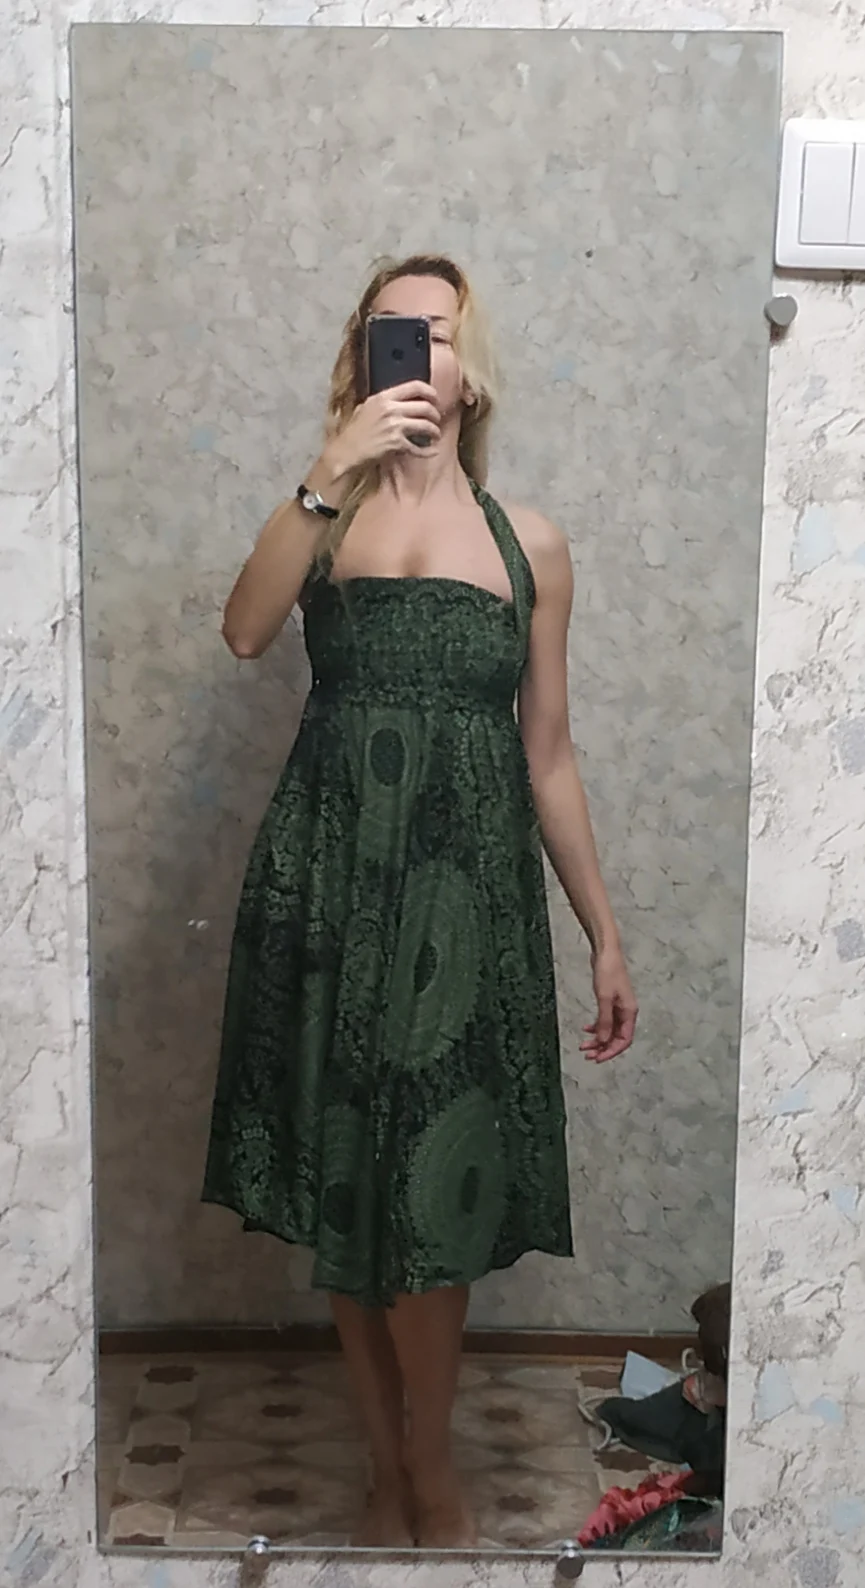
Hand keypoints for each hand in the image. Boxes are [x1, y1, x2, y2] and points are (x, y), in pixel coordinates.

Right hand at [328, 382, 440, 473]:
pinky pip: (419, 447)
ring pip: (426, 426)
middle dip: (435, 414)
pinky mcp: (396, 444)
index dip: (431, 392)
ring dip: (435, 431)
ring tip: (435, 435)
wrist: (346, 451)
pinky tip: (432, 451)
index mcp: (384, 397)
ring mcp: (394, 427)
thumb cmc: (354, 432)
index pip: (415, 386)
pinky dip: (428, 451)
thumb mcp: (366, 407)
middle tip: (436, 420)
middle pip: (425, 407)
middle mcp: (391, 409)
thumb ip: (384, 402)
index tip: (435, 398)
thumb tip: (401, 399)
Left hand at [581, 947, 637, 1062]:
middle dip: (602, 1048)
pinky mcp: (610, 1001)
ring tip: (584, 1045)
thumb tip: (602, 1041)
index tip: (598, 1059)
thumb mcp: (604, 998)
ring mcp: (618, 1006)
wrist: (606, 951)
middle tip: (587, 1055)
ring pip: (609, 1030)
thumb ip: (604, 1021)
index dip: (611, 1052)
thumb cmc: (608, 970)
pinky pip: (605, 1020)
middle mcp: (626, 1012)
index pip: (624, 1040)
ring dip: (598, 1039)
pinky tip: (586, 1028)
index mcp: (629, 1012)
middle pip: (616, 1038)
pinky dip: (596, 1026)